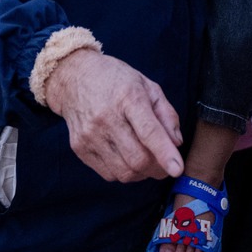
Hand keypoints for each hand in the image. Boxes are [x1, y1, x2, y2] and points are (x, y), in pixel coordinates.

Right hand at [44, 49, 183, 183]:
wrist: (74, 78)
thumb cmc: (116, 81)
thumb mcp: (147, 86)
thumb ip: (166, 114)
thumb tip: (176, 143)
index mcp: (128, 97)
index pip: (149, 132)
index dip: (165, 153)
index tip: (177, 170)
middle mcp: (106, 117)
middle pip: (137, 158)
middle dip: (157, 169)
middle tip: (165, 166)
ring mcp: (90, 135)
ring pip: (124, 172)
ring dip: (142, 174)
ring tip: (146, 161)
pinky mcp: (79, 147)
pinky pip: (108, 174)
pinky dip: (124, 172)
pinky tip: (127, 158)